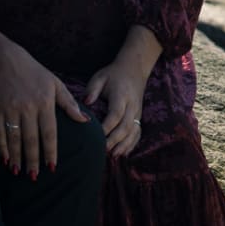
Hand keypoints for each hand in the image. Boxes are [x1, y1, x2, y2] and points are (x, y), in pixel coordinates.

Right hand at [0, 21, 86, 179]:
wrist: (5, 58)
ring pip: (15, 139)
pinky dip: (2, 147)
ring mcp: (11, 109)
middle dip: (33, 160)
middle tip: (34, 176)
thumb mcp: (55, 83)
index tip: (52, 167)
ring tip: (19, 172)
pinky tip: (5, 159)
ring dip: (17, 157)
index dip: (50, 151)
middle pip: (32, 139)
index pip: (49, 133)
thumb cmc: (34, 71)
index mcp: (45, 102)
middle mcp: (28, 107)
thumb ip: (69, 103)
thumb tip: (84, 120)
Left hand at [85, 26, 162, 158]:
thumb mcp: (100, 77)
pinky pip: (138, 133)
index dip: (107, 127)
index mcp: (121, 96)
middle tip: (102, 150)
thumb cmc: (113, 74)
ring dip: (124, 145)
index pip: (115, 114)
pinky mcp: (139, 117)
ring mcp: (137, 112)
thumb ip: (93, 89)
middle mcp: (132, 106)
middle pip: (126, 126)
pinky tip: (123, 153)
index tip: (96, 136)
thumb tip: (86, 103)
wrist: (134, 69)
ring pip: (134, 132)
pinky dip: (131, 144)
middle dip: (115, 140)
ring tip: (113, 156)